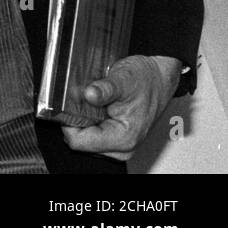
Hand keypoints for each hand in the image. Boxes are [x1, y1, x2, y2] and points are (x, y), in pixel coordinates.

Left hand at [63, 54, 180, 160]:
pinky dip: (89, 119)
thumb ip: (104, 89)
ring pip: (84, 137)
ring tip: (92, 101)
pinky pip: (92, 133)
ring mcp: (119, 145)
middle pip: (80, 140)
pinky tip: (96, 106)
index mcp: (123, 138)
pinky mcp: (116, 139)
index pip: (79, 141)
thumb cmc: (146, 80)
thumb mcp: (123, 79)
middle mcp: (122, 148)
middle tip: (81, 99)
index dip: (68, 122)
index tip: (68, 104)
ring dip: (82, 119)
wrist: (158, 78)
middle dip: (75, 119)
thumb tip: (89, 94)